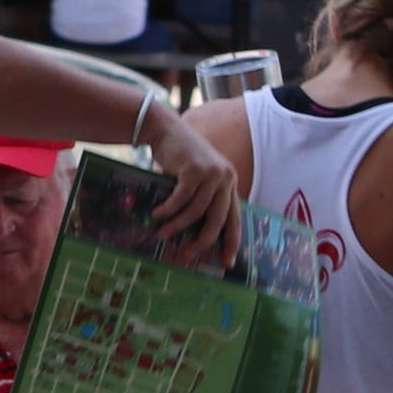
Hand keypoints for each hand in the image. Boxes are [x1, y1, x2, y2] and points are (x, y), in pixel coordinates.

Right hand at [133, 104, 245, 265]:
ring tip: (162, 233)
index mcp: (229, 183)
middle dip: (203, 240)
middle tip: (188, 255)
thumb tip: (193, 237)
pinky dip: (169, 209)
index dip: (231, 241)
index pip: (235, 218)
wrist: (166, 130)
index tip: (227, 262)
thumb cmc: (178, 159)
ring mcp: (212, 172)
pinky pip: (181, 198)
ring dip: (177, 225)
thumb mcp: (196, 181)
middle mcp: (226, 178)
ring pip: (196, 210)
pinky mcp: (195, 169)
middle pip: (218, 219)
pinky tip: (157, 214)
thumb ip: (201, 202)